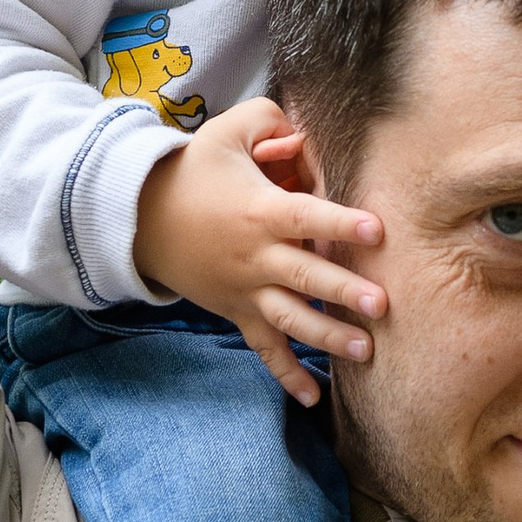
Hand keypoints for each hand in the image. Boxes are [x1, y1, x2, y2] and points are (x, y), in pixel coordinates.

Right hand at [132, 100, 386, 406]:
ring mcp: (246, 290)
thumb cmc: (193, 171)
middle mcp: (256, 256)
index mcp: (260, 211)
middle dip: (344, 291)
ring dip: (327, 336)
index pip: (307, 217)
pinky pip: (264, 348)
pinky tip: (313, 400)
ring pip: (290, 318)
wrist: (140, 217)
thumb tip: (306, 135)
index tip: (376, 231)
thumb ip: (270, 121)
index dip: (340, 222)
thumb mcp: (226, 132)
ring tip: (365, 350)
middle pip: (305, 276)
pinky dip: (286, 375)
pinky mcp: (238, 311)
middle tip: (382, 305)